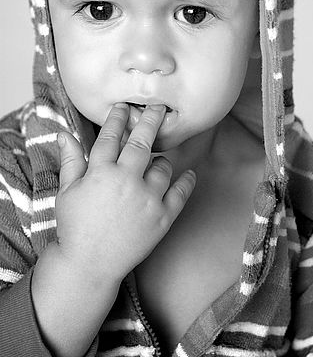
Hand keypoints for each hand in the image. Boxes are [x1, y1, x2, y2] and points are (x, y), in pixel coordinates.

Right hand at [55, 103, 196, 283]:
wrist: (89, 266)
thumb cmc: (75, 227)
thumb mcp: (67, 192)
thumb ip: (71, 161)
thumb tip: (64, 134)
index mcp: (101, 173)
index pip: (110, 137)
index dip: (117, 119)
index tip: (124, 107)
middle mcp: (126, 181)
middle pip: (142, 142)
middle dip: (150, 119)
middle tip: (158, 107)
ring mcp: (147, 199)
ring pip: (163, 166)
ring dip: (162, 160)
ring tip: (159, 161)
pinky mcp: (162, 217)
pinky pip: (180, 193)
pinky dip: (186, 181)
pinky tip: (189, 174)